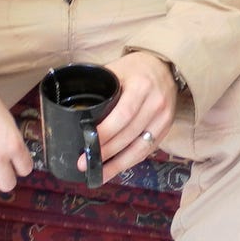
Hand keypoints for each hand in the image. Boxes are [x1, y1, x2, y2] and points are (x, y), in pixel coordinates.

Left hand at [87, 50, 178, 183]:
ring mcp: (164, 118)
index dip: (106, 132)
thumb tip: (72, 110)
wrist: (165, 66)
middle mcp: (156, 103)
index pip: (123, 114)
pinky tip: (115, 168)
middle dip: (106, 152)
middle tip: (84, 164)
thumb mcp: (116, 70)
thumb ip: (100, 88)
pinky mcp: (166, 129)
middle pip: (129, 134)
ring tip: (97, 174)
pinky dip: (130, 161)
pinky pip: (147, 150)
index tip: (87, 144)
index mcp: (141, 86)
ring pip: (140, 148)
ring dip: (118, 164)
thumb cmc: (135, 68)